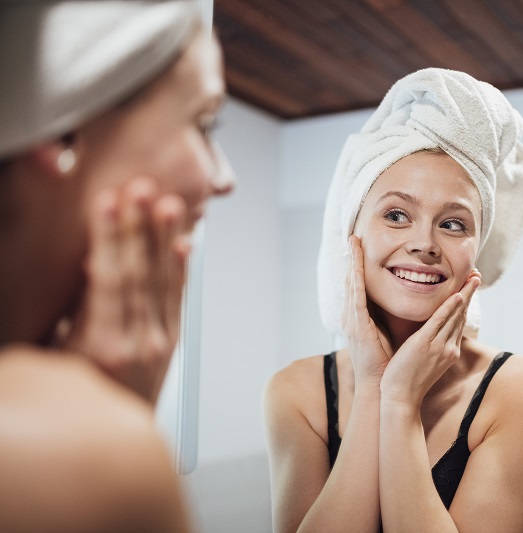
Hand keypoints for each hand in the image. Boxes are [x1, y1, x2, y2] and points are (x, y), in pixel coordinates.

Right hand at [58, 177, 190, 403]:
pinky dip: (181, 268)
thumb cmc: (77, 393)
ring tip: (169, 204)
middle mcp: (139, 341)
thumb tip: (91, 267)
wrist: (112, 432)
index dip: (110, 238)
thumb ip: (76, 313)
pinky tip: (186, 244)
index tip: (108, 202)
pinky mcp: (174, 341)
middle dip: (140, 227)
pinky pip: (178, 298)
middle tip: (141, 188)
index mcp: (103, 345)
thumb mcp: (59, 355)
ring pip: (163, 281)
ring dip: (165, 239)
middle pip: (140, 273)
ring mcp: (161, 341)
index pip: (109, 279)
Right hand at [342, 235, 391, 389]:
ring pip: (351, 283)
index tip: (359, 247)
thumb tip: (397, 301)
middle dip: (351, 258)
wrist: (380, 385)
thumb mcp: (384, 333)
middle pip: (351, 280)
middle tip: (353, 237)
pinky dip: (356, 278)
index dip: (357, 266)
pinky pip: (356, 296)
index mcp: (359, 318)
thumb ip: (386, 317)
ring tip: (352, 243)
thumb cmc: (385, 362)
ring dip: (352, 262)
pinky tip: (356, 264)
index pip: (358, 285)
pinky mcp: (357, 325)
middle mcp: (352, 316)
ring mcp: (352, 320)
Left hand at [380, 270, 480, 408]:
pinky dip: (449, 308)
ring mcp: (438, 346)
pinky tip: (457, 295)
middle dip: (470, 294)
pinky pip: (439, 322)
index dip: (465, 303)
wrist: (401, 399)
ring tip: (473, 277)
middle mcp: (448, 347)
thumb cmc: (407, 382)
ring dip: (464, 294)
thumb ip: (430, 346)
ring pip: (454, 315)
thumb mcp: (426, 363)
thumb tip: (429, 335)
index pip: (459, 322)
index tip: (470, 287)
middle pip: (461, 315)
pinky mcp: (425, 344)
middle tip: (477, 275)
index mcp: (449, 351)